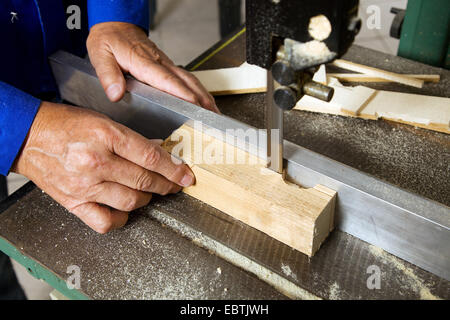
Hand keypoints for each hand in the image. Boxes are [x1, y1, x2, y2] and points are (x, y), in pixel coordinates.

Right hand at [12, 102, 194, 233]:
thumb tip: (158, 151)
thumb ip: (131, 139)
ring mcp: (85, 186)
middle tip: (175, 184)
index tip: (186, 175)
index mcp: (106, 136)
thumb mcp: (103, 120)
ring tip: (151, 192)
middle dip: (167, 185)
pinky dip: (121, 219)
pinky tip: (126, 211)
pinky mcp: (73, 202)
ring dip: (147, 198)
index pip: (151, 157)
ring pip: (131, 201)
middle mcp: (96, 162)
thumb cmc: (64, 124)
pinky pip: (105, 221)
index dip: (174, 169)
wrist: (28, 136)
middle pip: (145, 180)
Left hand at [87, 22, 218, 112]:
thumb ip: (108, 75)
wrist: (115, 24)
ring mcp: (165, 64)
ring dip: (204, 96)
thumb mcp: (100, 55)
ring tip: (213, 113)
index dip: (183, 94)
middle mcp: (159, 63)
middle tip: (210, 117)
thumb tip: (115, 93)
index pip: (167, 81)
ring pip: (191, 80)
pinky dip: (199, 91)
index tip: (194, 106)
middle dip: (201, 100)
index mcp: (144, 63)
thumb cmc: (109, 39)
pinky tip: (203, 100)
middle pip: (186, 82)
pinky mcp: (167, 65)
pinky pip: (187, 79)